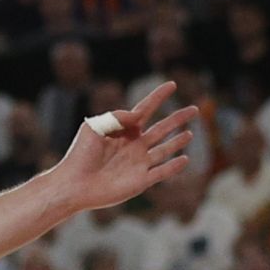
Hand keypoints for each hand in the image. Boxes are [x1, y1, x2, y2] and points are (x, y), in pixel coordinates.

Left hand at [49, 81, 194, 212]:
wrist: (75, 184)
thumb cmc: (80, 155)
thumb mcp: (94, 127)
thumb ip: (116, 117)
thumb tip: (137, 114)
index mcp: (122, 130)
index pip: (145, 109)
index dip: (158, 96)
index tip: (172, 84)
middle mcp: (133, 145)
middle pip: (161, 128)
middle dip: (177, 118)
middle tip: (194, 108)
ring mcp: (139, 163)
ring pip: (165, 149)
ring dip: (178, 141)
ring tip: (190, 133)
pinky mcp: (141, 180)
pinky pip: (162, 172)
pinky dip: (174, 166)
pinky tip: (185, 159)